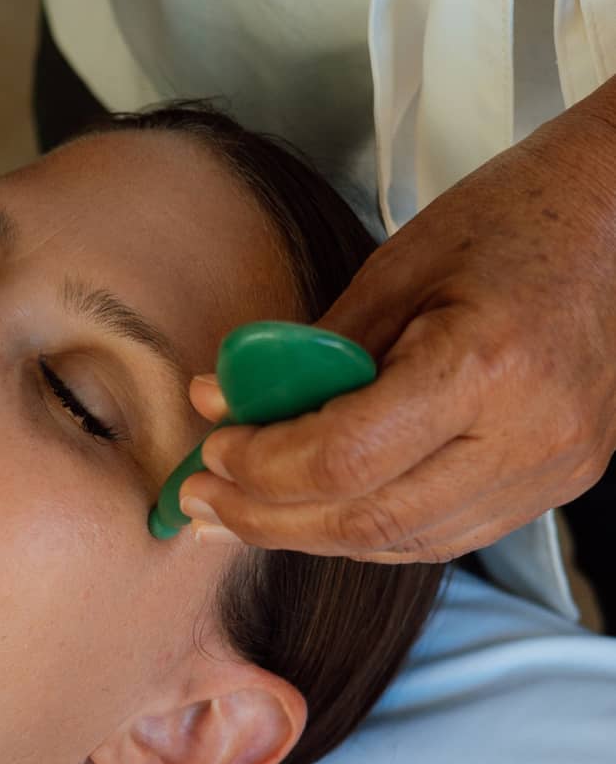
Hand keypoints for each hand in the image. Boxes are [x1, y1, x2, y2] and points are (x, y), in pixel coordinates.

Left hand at [179, 96, 615, 561]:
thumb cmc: (509, 220)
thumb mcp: (395, 269)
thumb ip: (307, 352)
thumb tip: (220, 407)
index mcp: (487, 364)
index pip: (345, 456)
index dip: (261, 467)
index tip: (210, 451)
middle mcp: (532, 434)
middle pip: (371, 519)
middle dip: (269, 519)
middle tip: (200, 502)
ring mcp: (555, 468)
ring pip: (406, 543)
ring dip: (313, 533)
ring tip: (244, 508)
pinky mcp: (562, 481)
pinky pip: (446, 533)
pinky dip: (371, 528)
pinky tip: (319, 507)